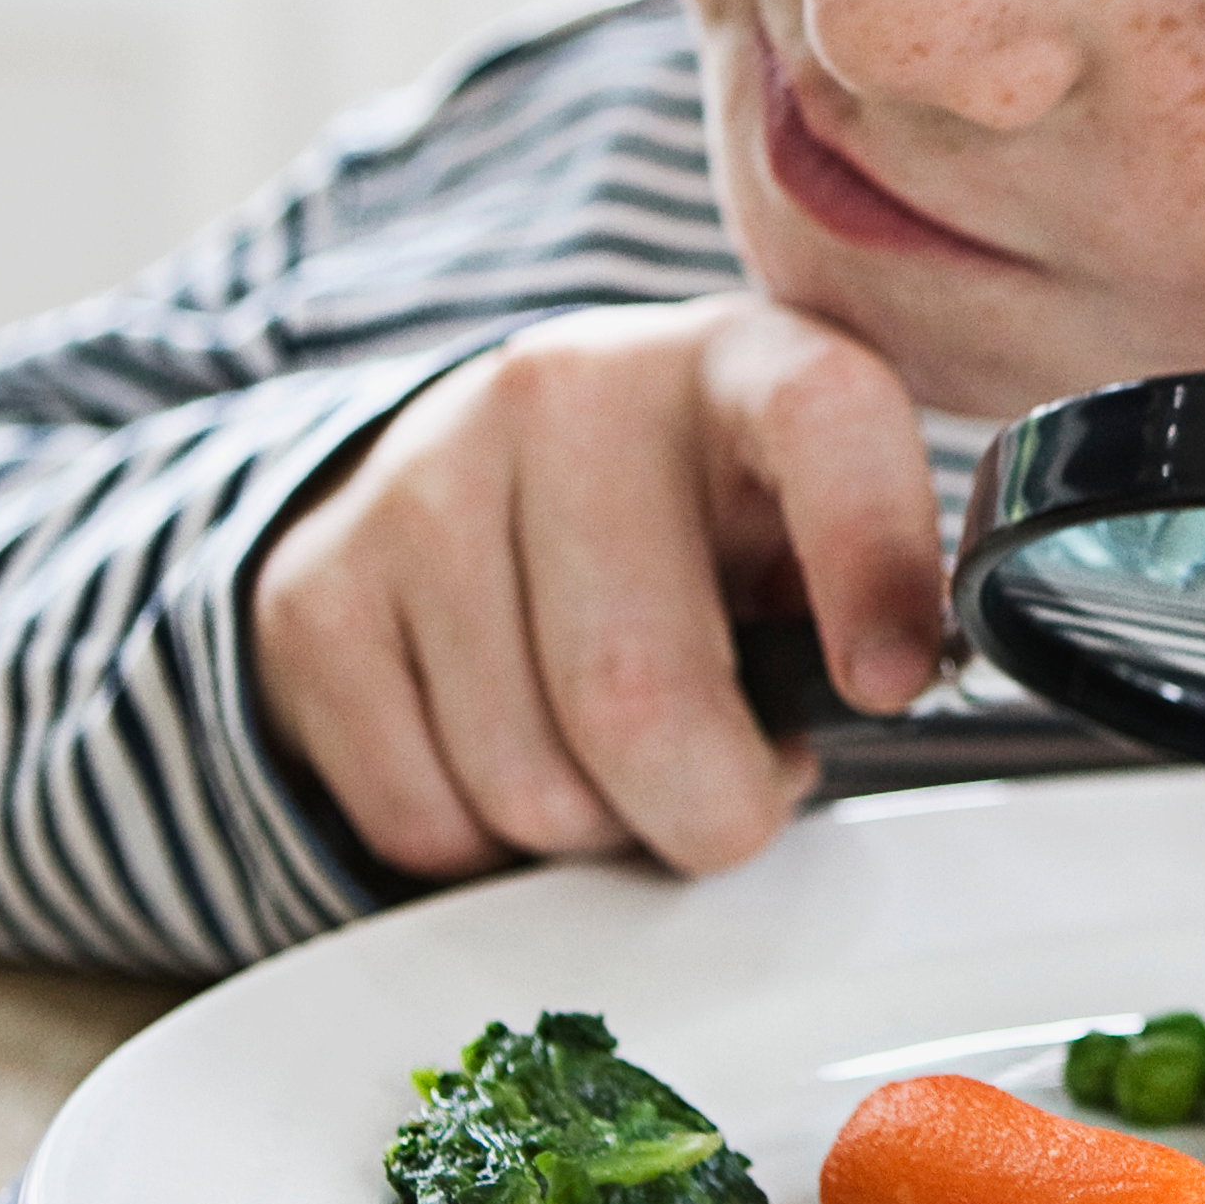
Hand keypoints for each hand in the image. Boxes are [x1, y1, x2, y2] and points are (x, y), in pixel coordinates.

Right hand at [249, 295, 942, 880]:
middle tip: (735, 793)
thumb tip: (888, 695)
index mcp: (734, 360)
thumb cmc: (694, 518)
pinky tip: (514, 747)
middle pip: (637, 695)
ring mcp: (421, 482)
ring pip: (528, 784)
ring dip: (597, 828)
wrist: (482, 466)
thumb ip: (870, 592)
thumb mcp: (804, 513)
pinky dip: (490, 843)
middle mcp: (567, 393)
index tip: (887, 686)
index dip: (868, 565)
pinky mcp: (316, 588)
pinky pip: (424, 819)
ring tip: (616, 751)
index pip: (823, 420)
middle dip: (710, 809)